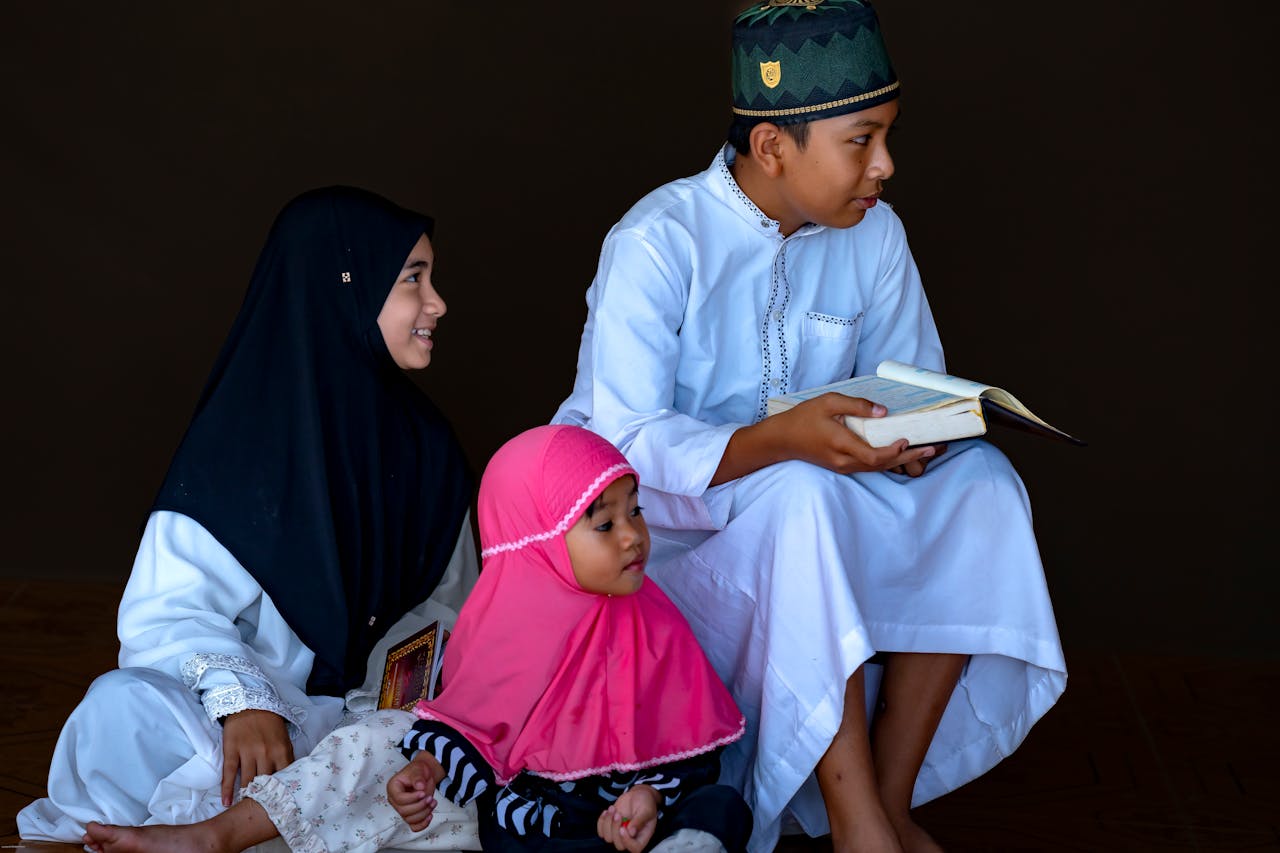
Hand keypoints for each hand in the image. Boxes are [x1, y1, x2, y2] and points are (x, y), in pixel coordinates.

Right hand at [220, 709, 293, 805]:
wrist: (250, 703)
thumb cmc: (270, 723)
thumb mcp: (284, 739)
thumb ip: (286, 758)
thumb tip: (289, 779)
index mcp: (282, 750)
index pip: (283, 777)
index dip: (281, 792)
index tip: (279, 804)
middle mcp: (265, 753)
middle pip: (265, 782)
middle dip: (263, 796)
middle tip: (261, 810)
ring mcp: (248, 752)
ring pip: (247, 781)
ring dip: (246, 796)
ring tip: (245, 809)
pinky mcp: (232, 751)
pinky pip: (229, 773)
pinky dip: (227, 790)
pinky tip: (227, 803)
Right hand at [388, 752, 444, 831]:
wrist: (425, 774)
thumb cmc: (418, 771)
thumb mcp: (418, 769)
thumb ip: (417, 777)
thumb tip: (420, 786)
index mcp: (393, 788)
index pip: (399, 799)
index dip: (412, 798)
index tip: (423, 793)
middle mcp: (395, 801)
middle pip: (403, 811)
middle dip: (419, 806)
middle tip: (430, 798)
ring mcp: (402, 809)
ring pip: (409, 820)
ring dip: (424, 813)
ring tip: (433, 802)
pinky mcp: (411, 815)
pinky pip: (414, 826)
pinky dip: (422, 824)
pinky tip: (430, 816)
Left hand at [597, 784, 659, 851]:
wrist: (637, 795)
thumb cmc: (645, 802)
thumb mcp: (646, 810)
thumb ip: (639, 821)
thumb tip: (631, 832)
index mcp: (642, 836)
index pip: (635, 848)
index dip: (627, 841)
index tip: (623, 828)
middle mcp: (630, 837)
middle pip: (619, 845)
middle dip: (615, 829)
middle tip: (618, 814)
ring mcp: (619, 833)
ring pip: (608, 838)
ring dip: (608, 823)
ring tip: (613, 809)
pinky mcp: (611, 828)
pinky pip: (601, 831)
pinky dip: (601, 821)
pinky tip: (607, 811)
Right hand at [714, 392, 938, 483]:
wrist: (782, 440)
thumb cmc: (803, 418)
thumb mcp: (828, 402)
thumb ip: (857, 406)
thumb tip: (883, 411)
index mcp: (841, 444)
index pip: (874, 456)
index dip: (895, 452)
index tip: (908, 440)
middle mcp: (844, 461)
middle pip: (882, 465)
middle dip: (910, 458)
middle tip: (933, 449)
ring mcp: (843, 466)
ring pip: (878, 468)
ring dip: (902, 461)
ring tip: (925, 453)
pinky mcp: (843, 467)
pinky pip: (870, 467)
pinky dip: (888, 461)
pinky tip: (902, 455)